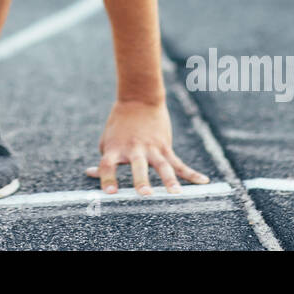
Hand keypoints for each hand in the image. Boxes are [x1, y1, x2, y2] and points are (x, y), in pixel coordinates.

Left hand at [86, 98, 208, 194]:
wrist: (138, 99)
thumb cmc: (119, 126)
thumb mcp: (107, 141)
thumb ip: (103, 160)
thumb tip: (90, 174)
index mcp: (115, 149)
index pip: (108, 165)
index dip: (107, 178)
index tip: (110, 192)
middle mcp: (133, 150)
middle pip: (137, 166)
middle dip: (141, 180)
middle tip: (145, 193)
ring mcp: (151, 148)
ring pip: (163, 166)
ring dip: (169, 180)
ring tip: (176, 193)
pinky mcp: (165, 147)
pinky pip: (179, 163)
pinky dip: (192, 173)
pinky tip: (203, 181)